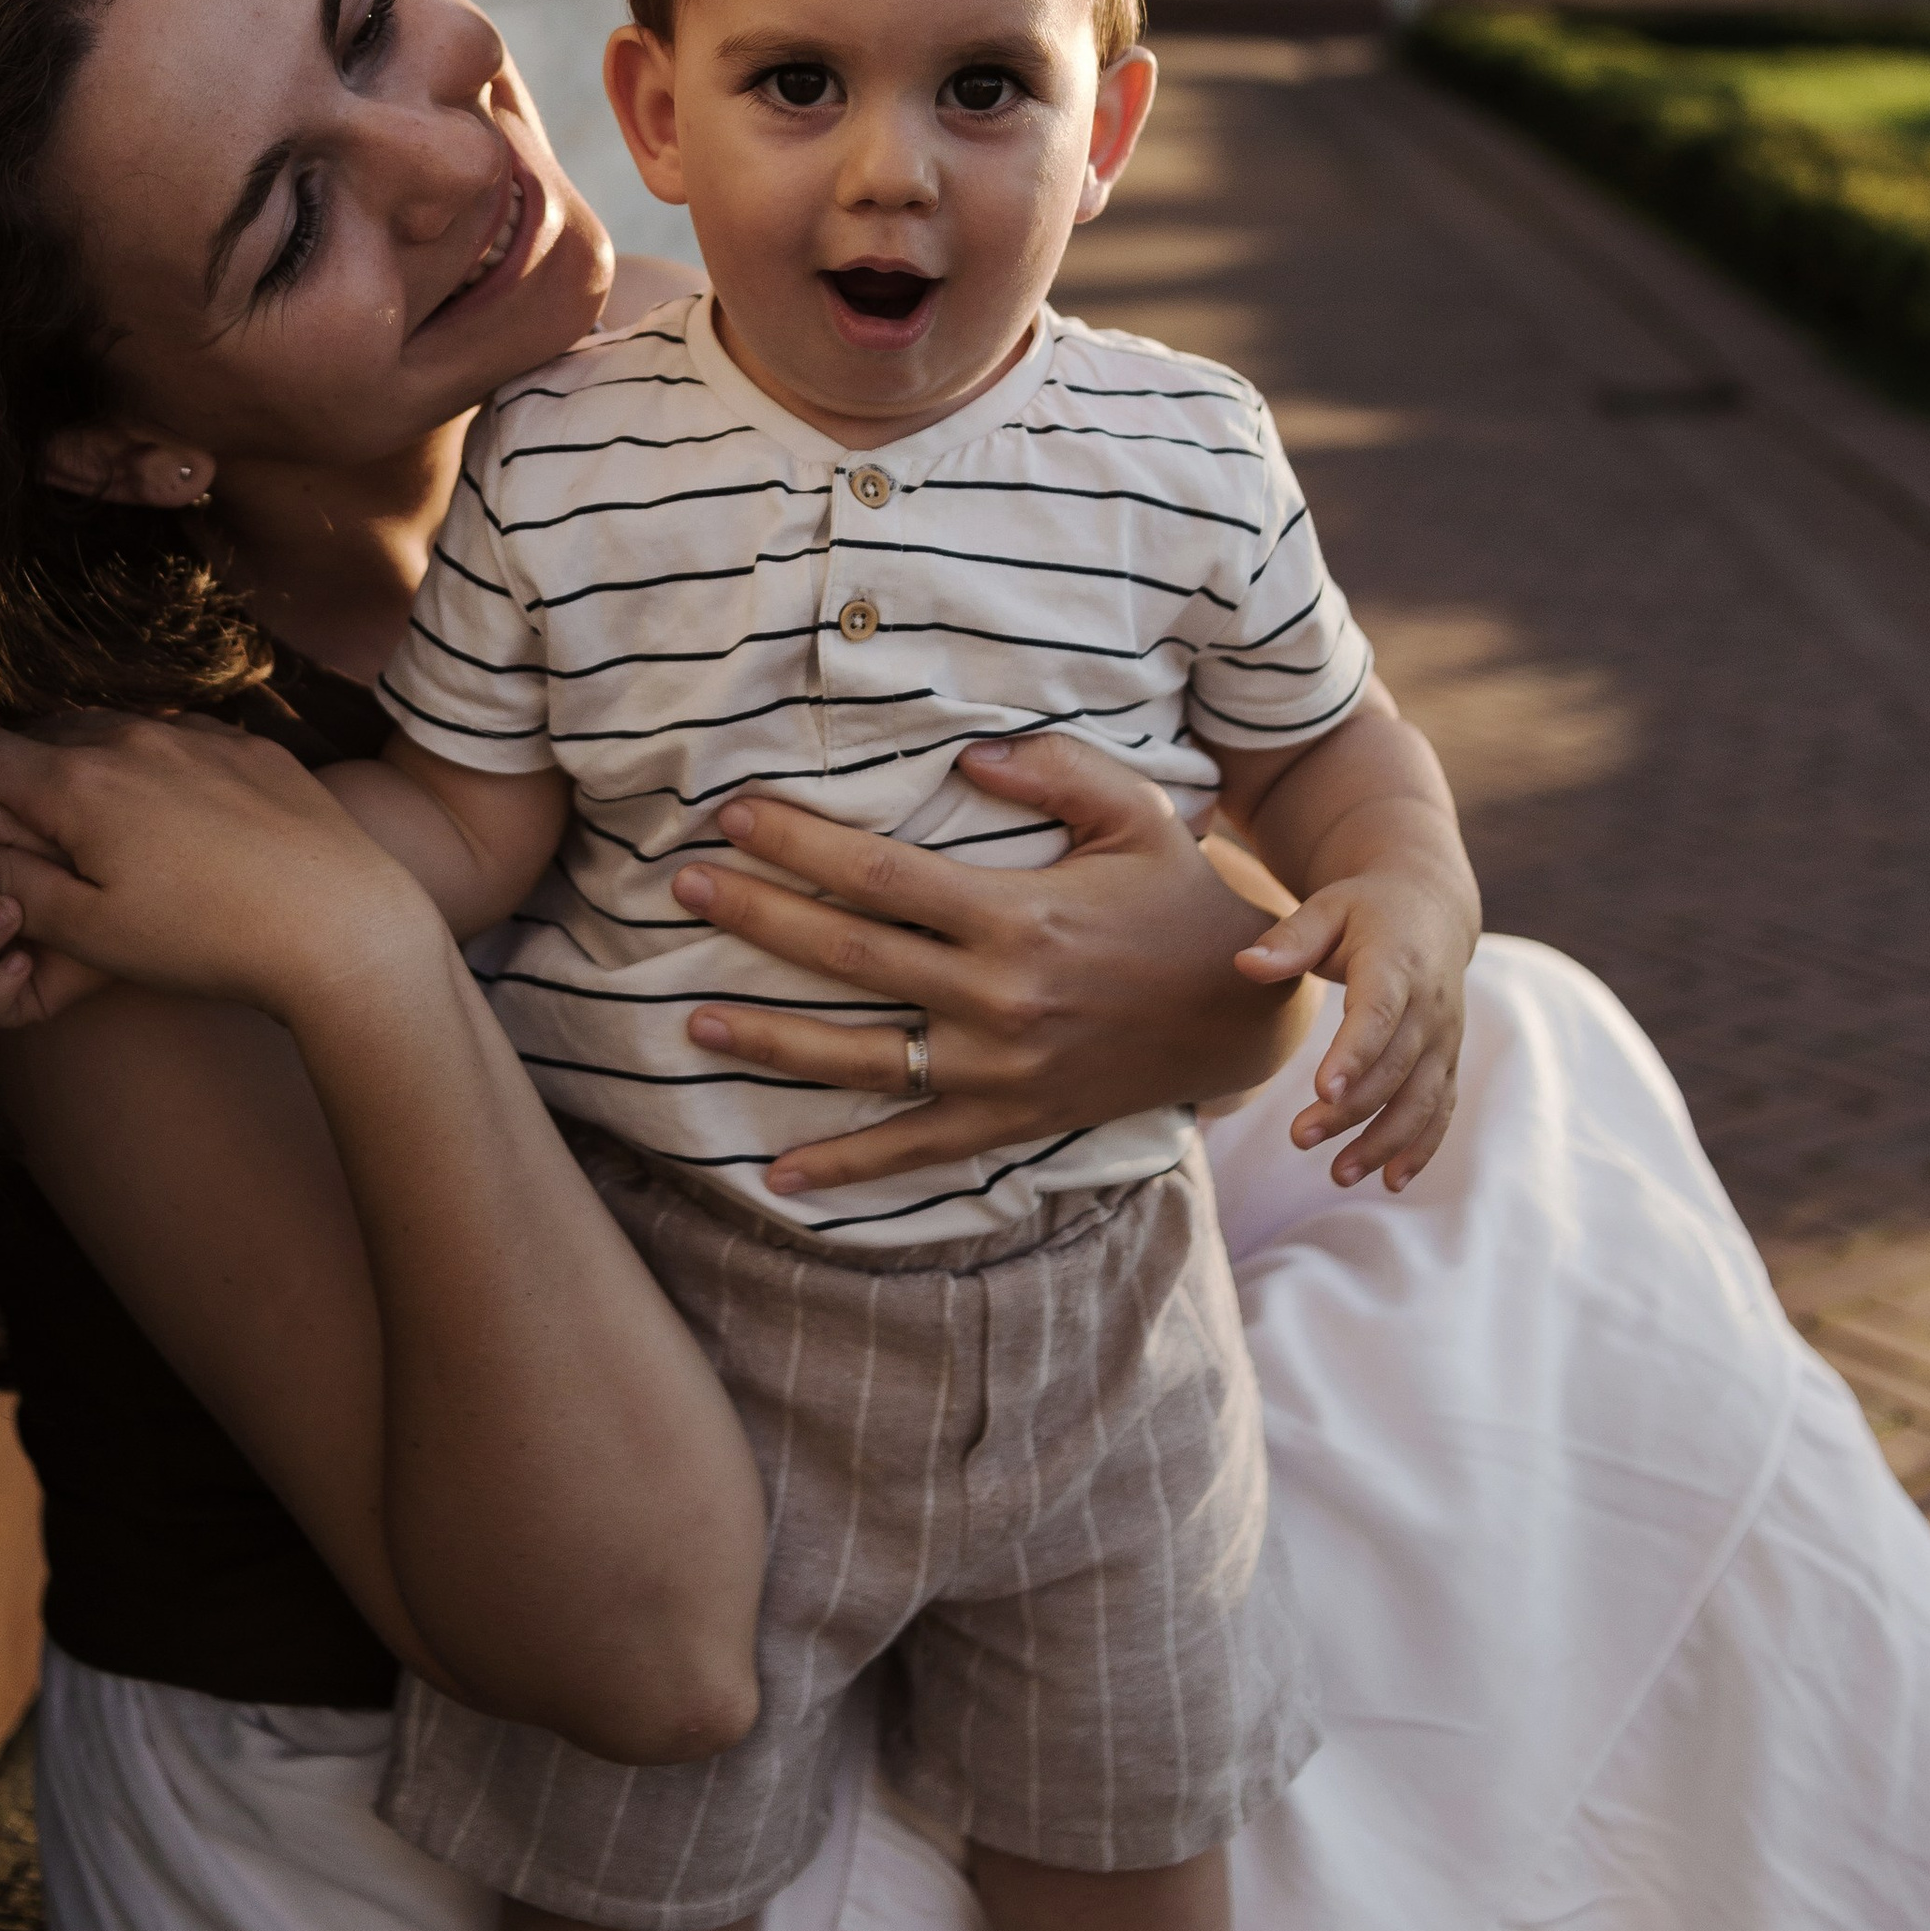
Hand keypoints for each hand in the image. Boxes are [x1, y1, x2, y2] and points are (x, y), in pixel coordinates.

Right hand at [0, 712, 444, 1030]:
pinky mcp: (248, 747)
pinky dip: (142, 771)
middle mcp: (128, 736)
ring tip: (75, 826)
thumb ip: (13, 881)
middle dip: (1, 776)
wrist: (342, 923)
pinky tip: (161, 823)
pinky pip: (171, 742)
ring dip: (73, 771)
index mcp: (75, 781)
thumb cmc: (208, 939)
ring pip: (104, 735)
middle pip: (33, 737)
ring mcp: (195, 733)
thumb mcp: (90, 932)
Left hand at [668, 732, 1311, 1196]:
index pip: (880, 875)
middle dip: (756, 918)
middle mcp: (1000, 996)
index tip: (734, 814)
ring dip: (770, 1041)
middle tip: (683, 887)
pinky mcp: (1014, 1117)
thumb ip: (1053, 772)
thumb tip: (964, 757)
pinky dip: (846, 1167)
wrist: (1246, 1013)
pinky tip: (776, 1174)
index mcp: (1020, 914)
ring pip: (863, 1058)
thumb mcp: (1136, 813)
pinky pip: (917, 1148)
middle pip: (850, 955)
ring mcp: (1003, 1068)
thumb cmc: (1181, 897)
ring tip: (692, 1020)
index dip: (799, 843)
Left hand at [1236, 855, 1473, 1191]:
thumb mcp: (1327, 908)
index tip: (1322, 1089)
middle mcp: (1430, 1006)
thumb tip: (1244, 964)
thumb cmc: (1363, 910)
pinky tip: (1392, 1182)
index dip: (1355, 1052)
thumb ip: (1289, 938)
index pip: (1378, 1012)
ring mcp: (1444, 1038)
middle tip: (1300, 1138)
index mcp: (1397, 962)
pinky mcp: (1447, 1060)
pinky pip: (1440, 1110)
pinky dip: (1421, 1148)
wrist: (1430, 910)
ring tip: (1338, 1174)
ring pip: (1421, 1099)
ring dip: (1384, 1141)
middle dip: (1351, 1110)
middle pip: (1394, 1067)